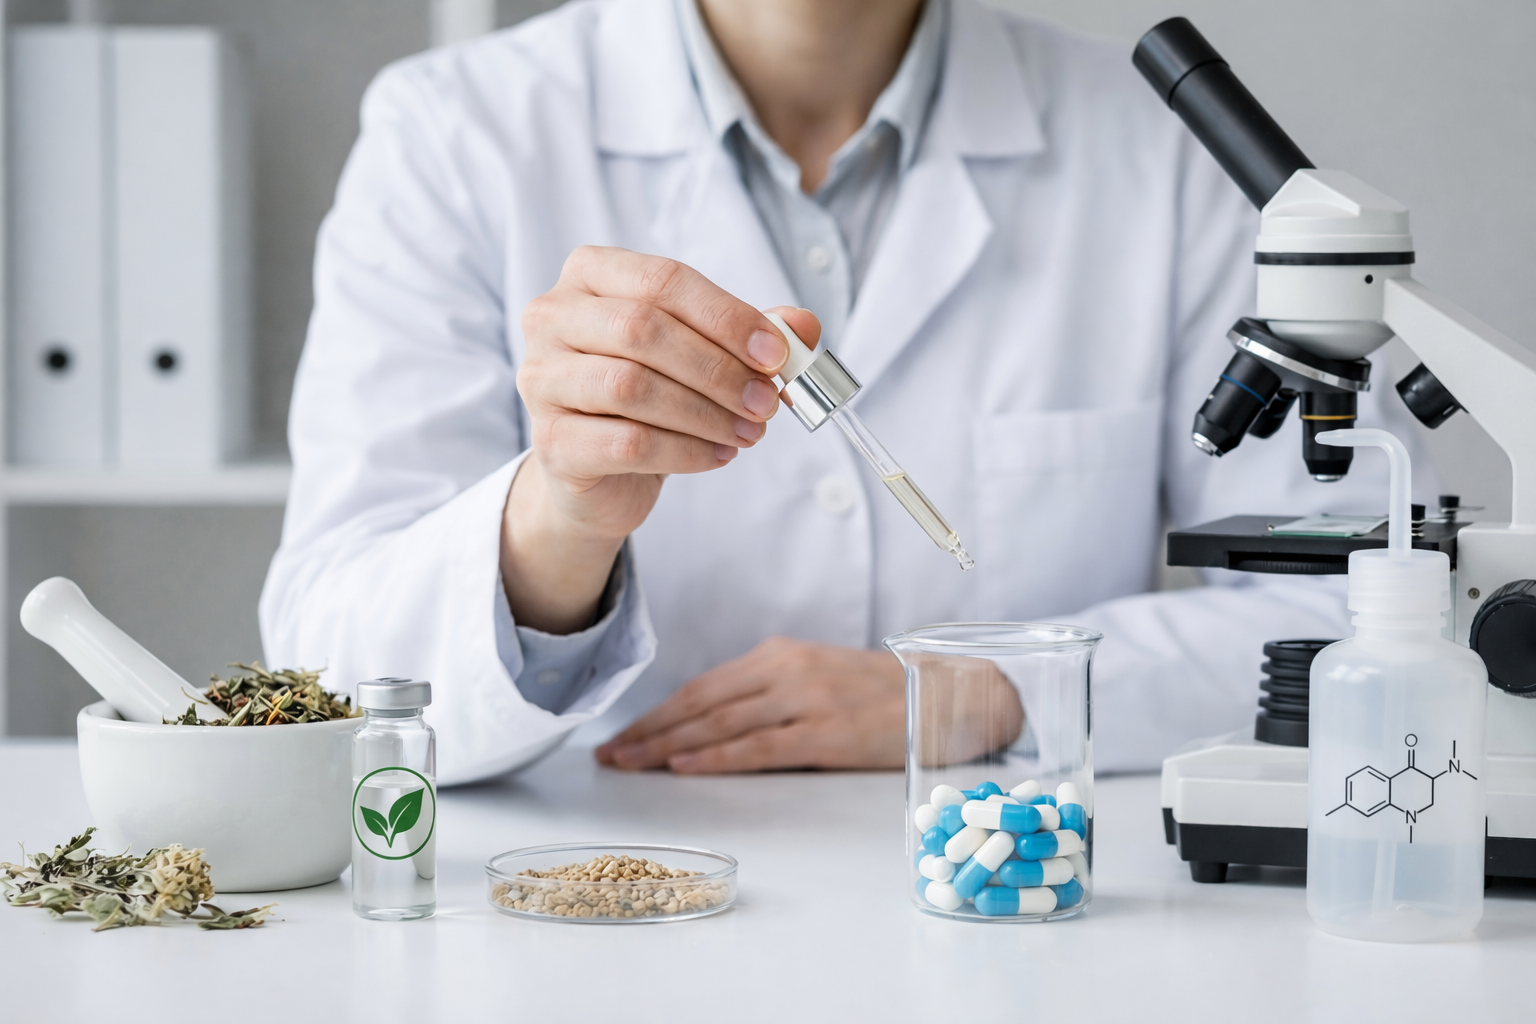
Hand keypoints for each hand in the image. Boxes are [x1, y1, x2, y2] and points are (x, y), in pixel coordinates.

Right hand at [503, 246, 820, 631]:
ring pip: (632, 386)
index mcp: (590, 274)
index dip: (727, 317)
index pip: (664, 280)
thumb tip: (804, 326)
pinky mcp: (550, 441)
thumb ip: (750, 332)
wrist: (599, 473)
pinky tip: (718, 456)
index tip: (779, 353)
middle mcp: (553, 317)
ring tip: (748, 433)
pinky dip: (687, 451)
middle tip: (768, 402)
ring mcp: (541, 379)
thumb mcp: (701, 353)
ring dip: (706, 413)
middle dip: (719, 369)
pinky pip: (628, 442)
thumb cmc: (649, 397)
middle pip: (644, 330)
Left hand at [594, 637, 906, 772]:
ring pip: (720, 723)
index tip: (622, 735)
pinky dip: (717, 757)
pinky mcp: (827, 731)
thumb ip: (768, 696)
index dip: (656, 712)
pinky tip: (684, 767)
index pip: (702, 687)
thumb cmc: (879, 695)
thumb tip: (711, 729)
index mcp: (779, 655)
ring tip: (630, 764)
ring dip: (668, 746)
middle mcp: (785, 670)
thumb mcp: (817, 680)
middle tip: (609, 754)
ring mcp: (806, 699)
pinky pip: (760, 746)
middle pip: (700, 703)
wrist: (946, 693)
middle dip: (649, 730)